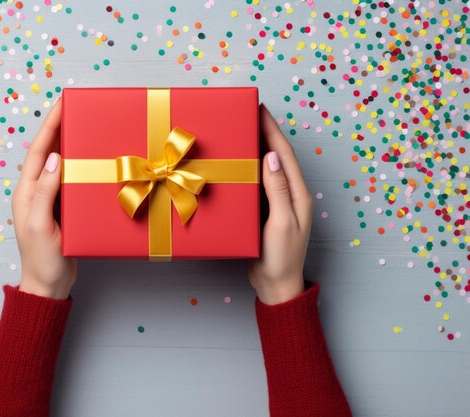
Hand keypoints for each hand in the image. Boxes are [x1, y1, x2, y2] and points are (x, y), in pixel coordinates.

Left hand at [11, 98, 76, 299]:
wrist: (49, 285)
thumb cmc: (42, 260)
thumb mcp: (40, 225)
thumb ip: (45, 192)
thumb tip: (54, 158)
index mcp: (27, 192)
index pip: (38, 152)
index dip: (50, 127)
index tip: (62, 105)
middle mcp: (37, 192)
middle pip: (49, 153)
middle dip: (61, 129)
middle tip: (78, 110)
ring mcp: (51, 200)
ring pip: (62, 166)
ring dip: (73, 146)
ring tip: (88, 128)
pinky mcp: (64, 209)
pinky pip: (73, 182)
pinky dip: (81, 168)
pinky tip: (94, 162)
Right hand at [248, 104, 312, 304]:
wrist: (276, 285)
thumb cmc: (282, 258)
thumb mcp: (281, 222)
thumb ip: (277, 189)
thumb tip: (273, 156)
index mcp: (297, 195)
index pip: (285, 155)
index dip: (273, 131)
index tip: (261, 110)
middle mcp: (289, 195)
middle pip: (278, 157)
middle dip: (265, 133)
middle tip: (249, 114)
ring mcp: (278, 203)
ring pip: (268, 169)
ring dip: (257, 148)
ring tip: (242, 131)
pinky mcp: (266, 212)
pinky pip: (258, 184)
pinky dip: (249, 169)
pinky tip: (238, 163)